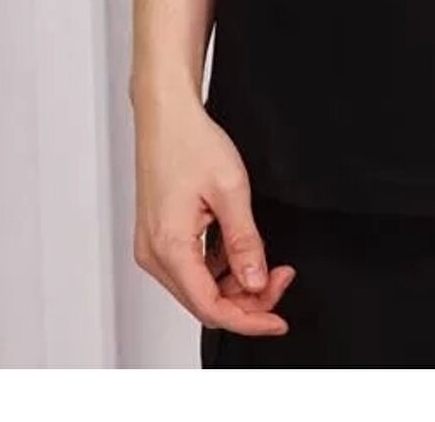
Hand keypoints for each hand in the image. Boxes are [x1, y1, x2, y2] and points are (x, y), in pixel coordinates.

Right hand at [132, 87, 295, 334]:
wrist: (166, 114)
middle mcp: (154, 255)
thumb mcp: (230, 190)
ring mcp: (154, 246)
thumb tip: (255, 283)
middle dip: (247, 300)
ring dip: (234, 284)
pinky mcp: (159, 237)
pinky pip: (192, 269)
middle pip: (204, 302)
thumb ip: (245, 242)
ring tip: (267, 262)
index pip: (210, 307)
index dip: (249, 319)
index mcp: (169, 248)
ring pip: (199, 287)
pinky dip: (219, 269)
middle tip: (281, 277)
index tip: (278, 319)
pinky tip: (241, 250)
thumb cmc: (189, 141)